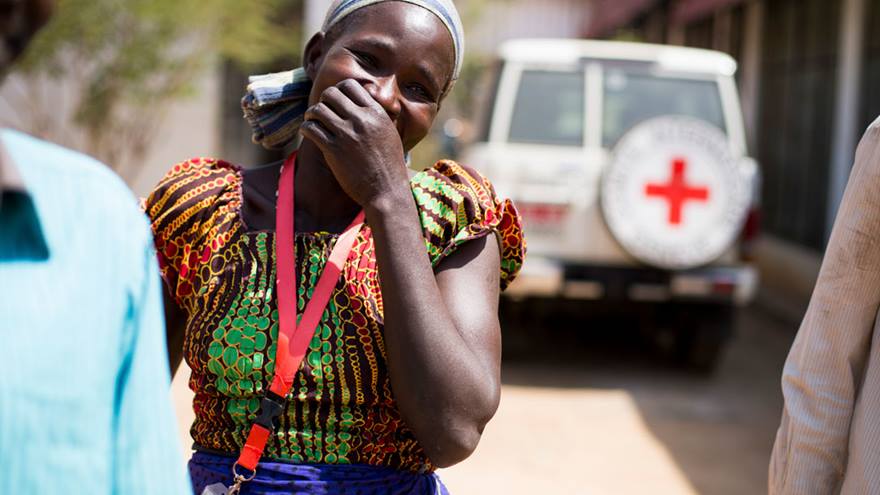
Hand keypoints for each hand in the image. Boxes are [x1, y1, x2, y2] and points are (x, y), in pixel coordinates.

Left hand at [300, 79, 410, 209]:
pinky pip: (311, 129)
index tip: (335, 101)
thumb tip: (365, 102)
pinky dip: (306, 128)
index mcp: (376, 113)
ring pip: (318, 110)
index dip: (338, 90)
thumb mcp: (390, 133)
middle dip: (323, 101)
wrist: (387, 190)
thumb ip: (377, 116)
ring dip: (311, 114)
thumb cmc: (390, 165)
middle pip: (331, 94)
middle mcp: (361, 120)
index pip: (350, 85)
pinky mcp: (334, 150)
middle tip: (322, 111)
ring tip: (312, 121)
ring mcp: (347, 134)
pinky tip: (309, 132)